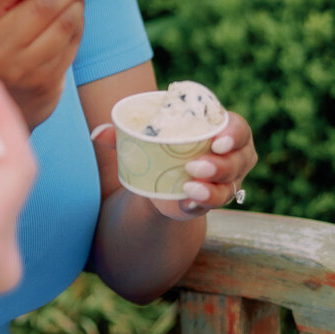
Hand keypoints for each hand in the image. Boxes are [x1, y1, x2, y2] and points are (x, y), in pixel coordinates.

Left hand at [88, 110, 256, 220]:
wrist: (161, 174)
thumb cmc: (161, 144)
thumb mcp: (145, 136)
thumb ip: (122, 134)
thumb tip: (96, 133)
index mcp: (221, 130)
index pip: (238, 129)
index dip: (232, 134)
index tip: (215, 141)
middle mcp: (233, 155)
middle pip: (237, 160)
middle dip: (220, 165)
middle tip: (194, 166)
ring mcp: (228, 181)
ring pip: (229, 187)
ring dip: (211, 189)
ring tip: (188, 187)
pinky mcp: (213, 200)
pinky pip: (214, 205)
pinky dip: (200, 204)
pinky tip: (186, 204)